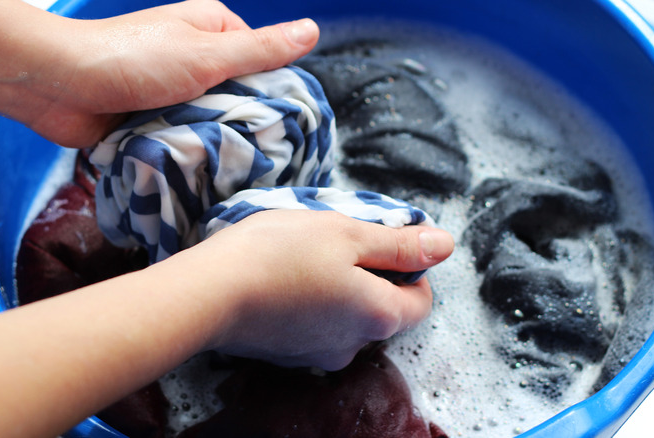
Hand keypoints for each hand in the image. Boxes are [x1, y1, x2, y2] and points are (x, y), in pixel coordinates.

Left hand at [0, 0, 318, 147]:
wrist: (57, 86)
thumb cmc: (131, 60)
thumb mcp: (207, 54)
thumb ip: (260, 50)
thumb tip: (312, 30)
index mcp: (212, 30)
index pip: (263, 63)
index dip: (274, 93)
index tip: (284, 126)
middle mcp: (193, 57)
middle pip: (237, 96)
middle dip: (241, 123)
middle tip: (257, 154)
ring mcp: (171, 90)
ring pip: (211, 121)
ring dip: (213, 141)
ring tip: (230, 168)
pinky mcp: (151, 119)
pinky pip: (182, 138)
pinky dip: (188, 152)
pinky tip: (200, 171)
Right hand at [175, 210, 453, 369]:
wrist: (209, 293)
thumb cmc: (282, 253)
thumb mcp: (348, 234)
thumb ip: (399, 244)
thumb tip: (445, 246)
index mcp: (379, 317)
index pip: (421, 301)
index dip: (410, 268)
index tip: (381, 242)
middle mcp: (353, 346)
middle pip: (381, 309)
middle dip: (369, 274)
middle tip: (337, 241)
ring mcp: (316, 355)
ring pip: (345, 317)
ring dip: (337, 287)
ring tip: (304, 256)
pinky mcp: (285, 355)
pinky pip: (313, 325)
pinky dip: (308, 302)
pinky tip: (281, 278)